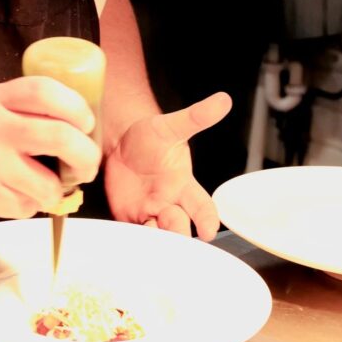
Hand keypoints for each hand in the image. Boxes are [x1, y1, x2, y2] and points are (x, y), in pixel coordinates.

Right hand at [0, 76, 101, 225]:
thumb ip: (19, 111)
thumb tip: (73, 128)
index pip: (45, 92)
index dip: (76, 106)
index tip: (85, 122)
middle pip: (61, 137)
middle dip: (85, 156)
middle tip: (86, 164)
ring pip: (48, 184)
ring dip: (54, 190)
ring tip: (41, 186)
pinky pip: (26, 207)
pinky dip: (27, 206)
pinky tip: (10, 196)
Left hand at [103, 92, 231, 239]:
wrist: (118, 144)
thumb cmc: (150, 137)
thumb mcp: (170, 126)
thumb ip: (195, 117)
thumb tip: (223, 100)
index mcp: (184, 185)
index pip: (203, 207)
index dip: (208, 220)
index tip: (208, 231)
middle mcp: (170, 202)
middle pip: (181, 226)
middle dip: (179, 232)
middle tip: (172, 233)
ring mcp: (150, 212)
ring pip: (159, 234)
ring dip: (156, 239)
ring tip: (150, 236)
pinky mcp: (129, 218)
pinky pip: (135, 235)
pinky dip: (135, 241)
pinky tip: (130, 241)